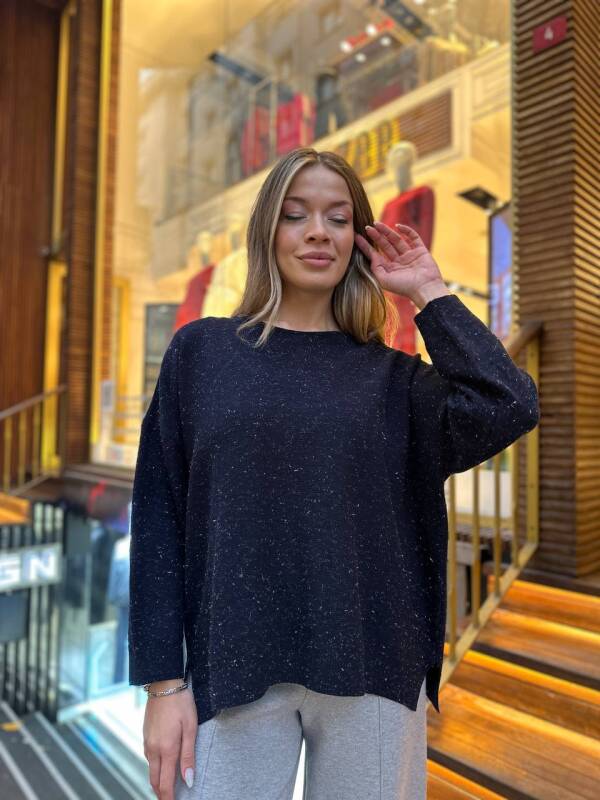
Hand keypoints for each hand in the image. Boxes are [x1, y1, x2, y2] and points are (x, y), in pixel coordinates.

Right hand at [143, 683, 197, 799]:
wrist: (164, 684)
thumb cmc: (181, 704)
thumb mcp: (191, 728)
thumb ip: (188, 756)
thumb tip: (188, 780)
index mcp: (166, 749)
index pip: (165, 783)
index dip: (169, 798)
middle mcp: (153, 749)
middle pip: (154, 780)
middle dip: (161, 793)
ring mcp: (147, 742)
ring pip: (150, 770)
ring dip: (157, 781)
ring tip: (167, 788)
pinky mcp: (145, 735)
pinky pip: (149, 758)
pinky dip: (155, 768)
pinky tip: (162, 766)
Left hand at [355, 222, 449, 308]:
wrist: (425, 288)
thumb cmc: (404, 287)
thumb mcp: (384, 280)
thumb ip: (376, 268)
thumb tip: (372, 255)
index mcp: (389, 269)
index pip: (375, 255)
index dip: (366, 246)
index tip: (357, 237)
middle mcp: (398, 261)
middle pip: (385, 245)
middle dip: (376, 236)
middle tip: (367, 227)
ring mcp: (409, 255)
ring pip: (396, 239)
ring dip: (387, 231)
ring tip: (377, 224)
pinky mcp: (420, 250)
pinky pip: (413, 237)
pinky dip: (407, 231)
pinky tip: (397, 226)